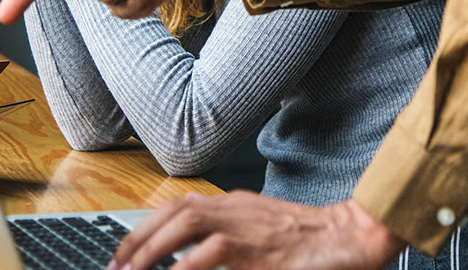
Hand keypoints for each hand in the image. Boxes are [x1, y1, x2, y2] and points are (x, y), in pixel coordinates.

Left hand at [107, 191, 405, 269]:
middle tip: (117, 266)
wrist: (350, 235)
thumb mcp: (262, 232)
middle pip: (175, 210)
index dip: (147, 226)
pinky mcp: (260, 248)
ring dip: (154, 248)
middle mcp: (235, 207)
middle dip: (139, 237)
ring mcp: (247, 224)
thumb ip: (230, 239)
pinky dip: (188, 266)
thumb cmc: (308, 240)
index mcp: (234, 204)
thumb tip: (194, 260)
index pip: (179, 205)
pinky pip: (215, 251)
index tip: (126, 252)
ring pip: (188, 222)